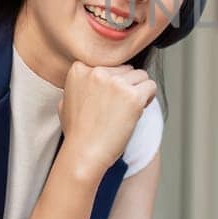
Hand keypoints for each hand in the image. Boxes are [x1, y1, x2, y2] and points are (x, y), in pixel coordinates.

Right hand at [56, 62, 156, 176]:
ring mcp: (116, 83)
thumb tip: (89, 79)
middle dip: (126, 86)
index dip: (112, 82)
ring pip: (140, 75)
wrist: (84, 153)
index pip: (108, 65)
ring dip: (139, 91)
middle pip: (126, 69)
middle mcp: (97, 72)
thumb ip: (79, 85)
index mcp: (79, 70)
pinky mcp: (132, 96)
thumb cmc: (77, 133)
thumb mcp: (66, 101)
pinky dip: (148, 97)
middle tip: (119, 107)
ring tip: (129, 109)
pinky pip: (151, 86)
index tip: (109, 99)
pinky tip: (138, 110)